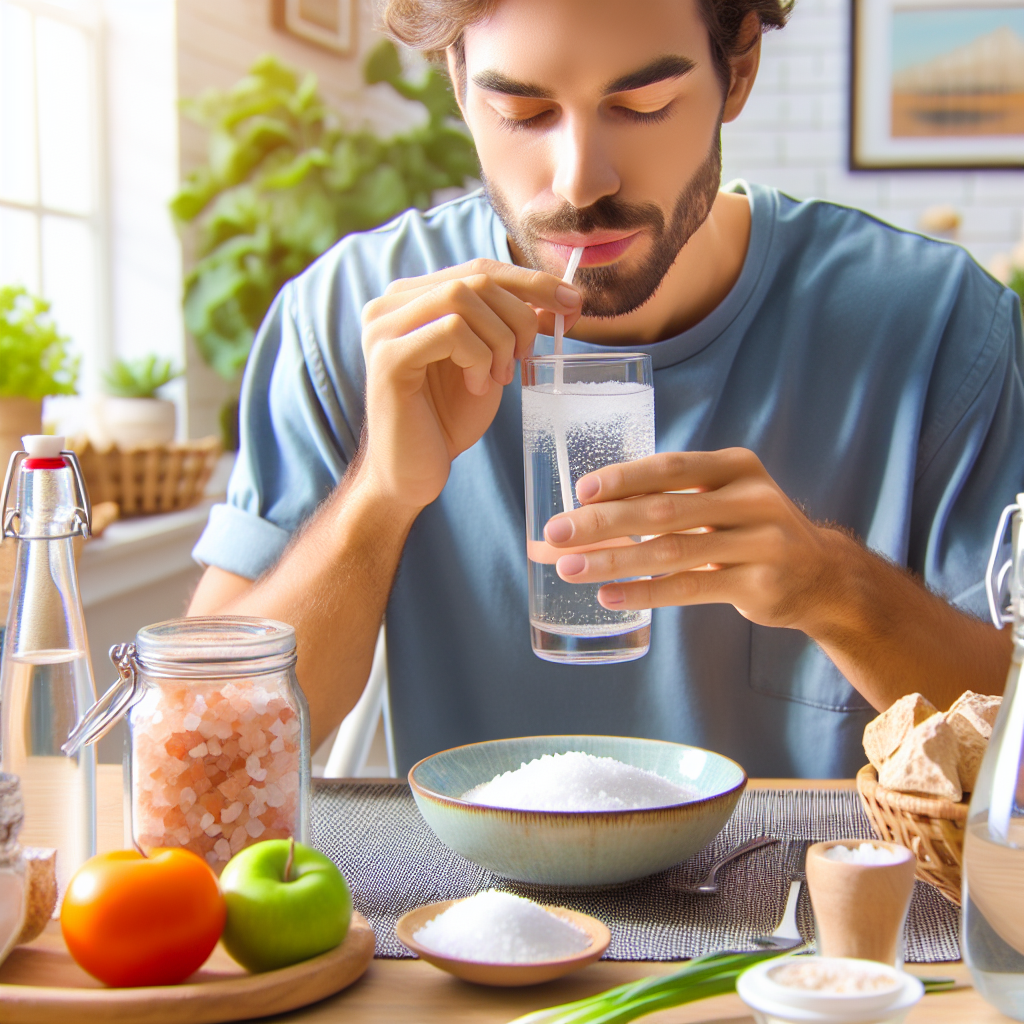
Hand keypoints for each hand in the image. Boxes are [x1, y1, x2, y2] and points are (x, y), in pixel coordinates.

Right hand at [360, 259, 580, 509]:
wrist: (412, 473)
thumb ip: (512, 326)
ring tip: (499, 377)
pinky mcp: (388, 359)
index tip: (571, 303)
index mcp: (411, 299)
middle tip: (527, 356)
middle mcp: (389, 306)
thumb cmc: (446, 420)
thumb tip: (562, 297)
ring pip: (464, 298)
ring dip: (499, 339)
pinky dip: (479, 357)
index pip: (480, 269)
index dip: (531, 281)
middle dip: (520, 315)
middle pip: (476, 278)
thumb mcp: (490, 362)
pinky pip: (452, 331)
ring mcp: (383, 330)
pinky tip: (477, 387)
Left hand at [543, 448, 838, 631]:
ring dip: (614, 561)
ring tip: (570, 568)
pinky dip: (645, 592)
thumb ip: (669, 502)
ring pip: (671, 552)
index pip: (670, 467)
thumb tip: (585, 514)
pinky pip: (690, 588)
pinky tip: (608, 596)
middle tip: (556, 534)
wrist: (823, 576)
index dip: (624, 478)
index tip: (580, 491)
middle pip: (663, 510)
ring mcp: (759, 543)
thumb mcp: (724, 500)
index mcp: (736, 467)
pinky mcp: (759, 585)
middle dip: (603, 522)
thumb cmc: (751, 530)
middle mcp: (750, 499)